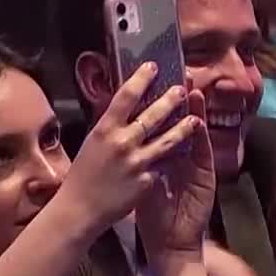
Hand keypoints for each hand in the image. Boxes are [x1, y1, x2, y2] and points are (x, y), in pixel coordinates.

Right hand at [56, 63, 202, 235]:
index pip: (126, 95)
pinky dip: (174, 157)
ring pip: (168, 139)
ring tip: (195, 119)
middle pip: (152, 114)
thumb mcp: (92, 143)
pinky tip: (186, 151)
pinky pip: (164, 164)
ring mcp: (136, 162)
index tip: (153, 66)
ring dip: (184, 127)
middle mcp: (121, 142)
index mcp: (104, 129)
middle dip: (170, 99)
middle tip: (181, 88)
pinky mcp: (147, 180)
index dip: (141, 78)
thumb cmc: (83, 176)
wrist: (80, 210)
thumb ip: (109, 125)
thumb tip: (119, 104)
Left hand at [135, 91, 212, 258]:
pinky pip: (202, 152)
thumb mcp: (138, 184)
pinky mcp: (204, 176)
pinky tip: (198, 120)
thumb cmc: (151, 217)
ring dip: (191, 112)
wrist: (169, 243)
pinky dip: (201, 136)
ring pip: (191, 133)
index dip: (154, 105)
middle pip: (176, 123)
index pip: (158, 126)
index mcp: (159, 158)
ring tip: (190, 89)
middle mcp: (178, 157)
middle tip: (172, 75)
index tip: (149, 83)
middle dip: (174, 100)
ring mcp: (193, 165)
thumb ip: (136, 161)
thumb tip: (117, 135)